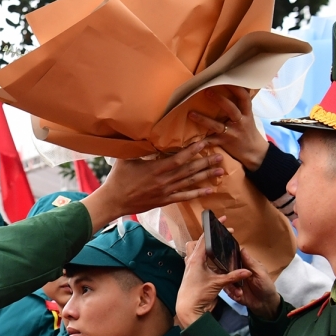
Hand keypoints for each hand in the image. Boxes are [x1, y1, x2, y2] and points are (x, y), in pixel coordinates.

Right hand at [81, 141, 223, 232]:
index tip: (204, 143)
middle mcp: (164, 181)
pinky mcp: (165, 200)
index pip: (179, 159)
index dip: (192, 151)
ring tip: (221, 171)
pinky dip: (198, 194)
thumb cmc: (118, 179)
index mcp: (155, 169)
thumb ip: (139, 148)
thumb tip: (145, 133)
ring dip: (206, 177)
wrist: (114, 201)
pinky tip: (210, 190)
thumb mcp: (126, 159)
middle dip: (206, 163)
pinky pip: (184, 197)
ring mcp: (166, 192)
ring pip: (190, 183)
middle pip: (189, 171)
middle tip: (221, 156)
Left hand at [176, 237, 252, 328]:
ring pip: (197, 252)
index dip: (214, 228)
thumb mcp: (218, 283)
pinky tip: (216, 262)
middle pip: (198, 243)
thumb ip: (233, 276)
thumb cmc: (197, 295)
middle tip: (221, 235)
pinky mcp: (194, 275)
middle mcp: (191, 261)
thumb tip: (248, 271)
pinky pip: (199, 262)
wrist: (189, 309)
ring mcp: (191, 268)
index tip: (222, 221)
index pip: (205, 238)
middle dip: (209, 238)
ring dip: (207, 249)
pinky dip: (207, 259)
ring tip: (219, 247)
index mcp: (195, 259)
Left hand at [190, 86, 269, 171]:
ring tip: (190, 114)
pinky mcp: (224, 143)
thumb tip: (235, 86)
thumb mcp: (248, 116)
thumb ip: (240, 104)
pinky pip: (211, 141)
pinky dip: (201, 141)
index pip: (244, 98)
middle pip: (231, 109)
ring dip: (203, 120)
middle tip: (207, 91)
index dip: (236, 88)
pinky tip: (191, 140)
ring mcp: (232, 133)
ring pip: (217, 126)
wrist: (254, 152)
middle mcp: (240, 122)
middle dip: (220, 100)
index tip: (226, 79)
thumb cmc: (248, 130)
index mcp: (246, 113)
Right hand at [222, 248, 280, 320]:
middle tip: (233, 279)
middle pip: (225, 268)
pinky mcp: (230, 290)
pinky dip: (232, 292)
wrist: (265, 304)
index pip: (233, 257)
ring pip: (224, 279)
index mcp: (244, 264)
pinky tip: (239, 295)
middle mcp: (236, 271)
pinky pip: (226, 289)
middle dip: (227, 273)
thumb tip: (242, 249)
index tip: (223, 258)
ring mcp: (232, 281)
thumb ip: (251, 262)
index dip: (227, 257)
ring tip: (240, 291)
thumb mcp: (260, 273)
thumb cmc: (265, 286)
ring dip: (231, 285)